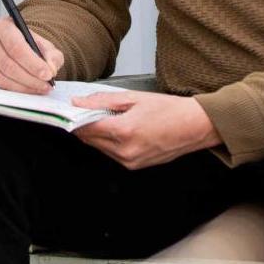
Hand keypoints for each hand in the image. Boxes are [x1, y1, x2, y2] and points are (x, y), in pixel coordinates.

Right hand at [0, 17, 63, 93]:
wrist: (15, 46)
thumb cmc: (28, 44)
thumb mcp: (44, 45)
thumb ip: (52, 55)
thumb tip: (51, 68)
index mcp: (3, 26)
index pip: (16, 47)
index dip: (33, 63)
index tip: (47, 74)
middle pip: (8, 65)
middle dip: (30, 78)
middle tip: (45, 85)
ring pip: (1, 78)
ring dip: (23, 87)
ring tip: (39, 88)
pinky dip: (14, 91)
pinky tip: (27, 90)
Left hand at [72, 90, 221, 169]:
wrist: (194, 127)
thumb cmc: (169, 109)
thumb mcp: (135, 97)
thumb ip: (104, 101)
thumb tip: (80, 102)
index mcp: (124, 131)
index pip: (86, 128)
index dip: (75, 117)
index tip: (70, 109)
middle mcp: (124, 151)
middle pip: (90, 140)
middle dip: (83, 125)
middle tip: (84, 110)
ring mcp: (129, 161)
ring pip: (100, 148)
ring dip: (96, 134)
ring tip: (105, 117)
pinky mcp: (134, 166)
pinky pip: (112, 154)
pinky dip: (108, 142)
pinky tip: (117, 129)